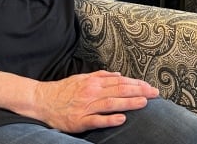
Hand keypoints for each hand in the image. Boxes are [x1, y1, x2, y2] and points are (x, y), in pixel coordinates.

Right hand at [31, 70, 158, 132]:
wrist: (41, 100)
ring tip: (144, 103)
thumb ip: (100, 76)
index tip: (150, 87)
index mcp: (94, 82)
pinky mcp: (79, 120)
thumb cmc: (63, 90)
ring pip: (111, 103)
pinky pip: (96, 120)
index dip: (136, 84)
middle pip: (119, 91)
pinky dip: (109, 119)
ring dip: (128, 103)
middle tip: (155, 94)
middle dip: (139, 92)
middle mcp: (92, 92)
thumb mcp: (82, 78)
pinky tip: (121, 119)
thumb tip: (117, 75)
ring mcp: (86, 106)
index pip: (120, 82)